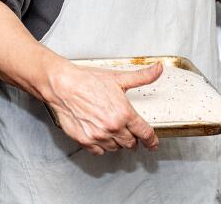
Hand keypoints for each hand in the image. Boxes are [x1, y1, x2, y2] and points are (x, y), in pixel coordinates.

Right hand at [45, 61, 161, 155]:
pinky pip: (100, 151)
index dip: (152, 141)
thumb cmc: (88, 81)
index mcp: (124, 113)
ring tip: (111, 129)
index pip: (145, 133)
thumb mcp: (118, 78)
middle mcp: (113, 127)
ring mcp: (99, 136)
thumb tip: (158, 69)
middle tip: (128, 131)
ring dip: (117, 142)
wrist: (63, 85)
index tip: (152, 144)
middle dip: (132, 138)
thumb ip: (142, 76)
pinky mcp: (86, 141)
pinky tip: (100, 134)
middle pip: (131, 143)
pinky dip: (102, 146)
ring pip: (116, 148)